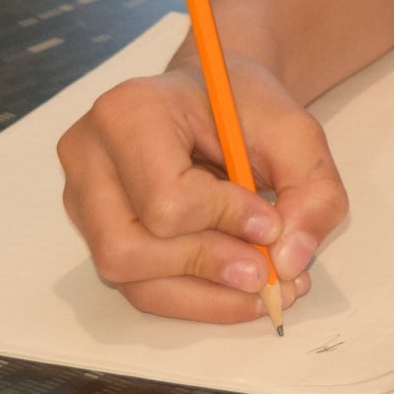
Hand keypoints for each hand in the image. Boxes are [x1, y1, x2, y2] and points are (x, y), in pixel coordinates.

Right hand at [57, 55, 347, 322]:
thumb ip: (312, 191)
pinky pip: (138, 287)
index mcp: (130, 111)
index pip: (164, 197)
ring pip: (130, 281)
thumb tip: (290, 262)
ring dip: (204, 296)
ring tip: (265, 287)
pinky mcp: (93, 231)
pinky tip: (238, 291)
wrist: (216, 95)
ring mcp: (82, 197)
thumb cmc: (246, 107)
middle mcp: (89, 155)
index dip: (224, 222)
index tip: (270, 224)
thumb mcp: (298, 135)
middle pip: (129, 249)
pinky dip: (194, 299)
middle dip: (208, 269)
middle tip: (271, 274)